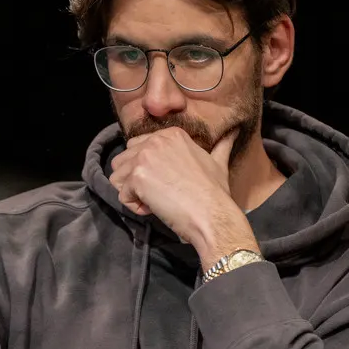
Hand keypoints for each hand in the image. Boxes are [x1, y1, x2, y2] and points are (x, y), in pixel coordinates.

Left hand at [109, 127, 257, 264]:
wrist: (213, 214)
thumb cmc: (216, 193)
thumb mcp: (218, 162)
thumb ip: (220, 146)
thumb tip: (231, 134)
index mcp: (171, 134)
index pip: (138, 147)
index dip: (148, 169)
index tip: (168, 183)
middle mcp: (155, 141)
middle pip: (124, 160)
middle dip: (134, 180)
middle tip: (158, 194)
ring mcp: (144, 158)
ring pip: (117, 177)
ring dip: (132, 193)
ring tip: (155, 202)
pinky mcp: (137, 178)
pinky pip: (121, 195)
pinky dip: (135, 207)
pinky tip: (154, 209)